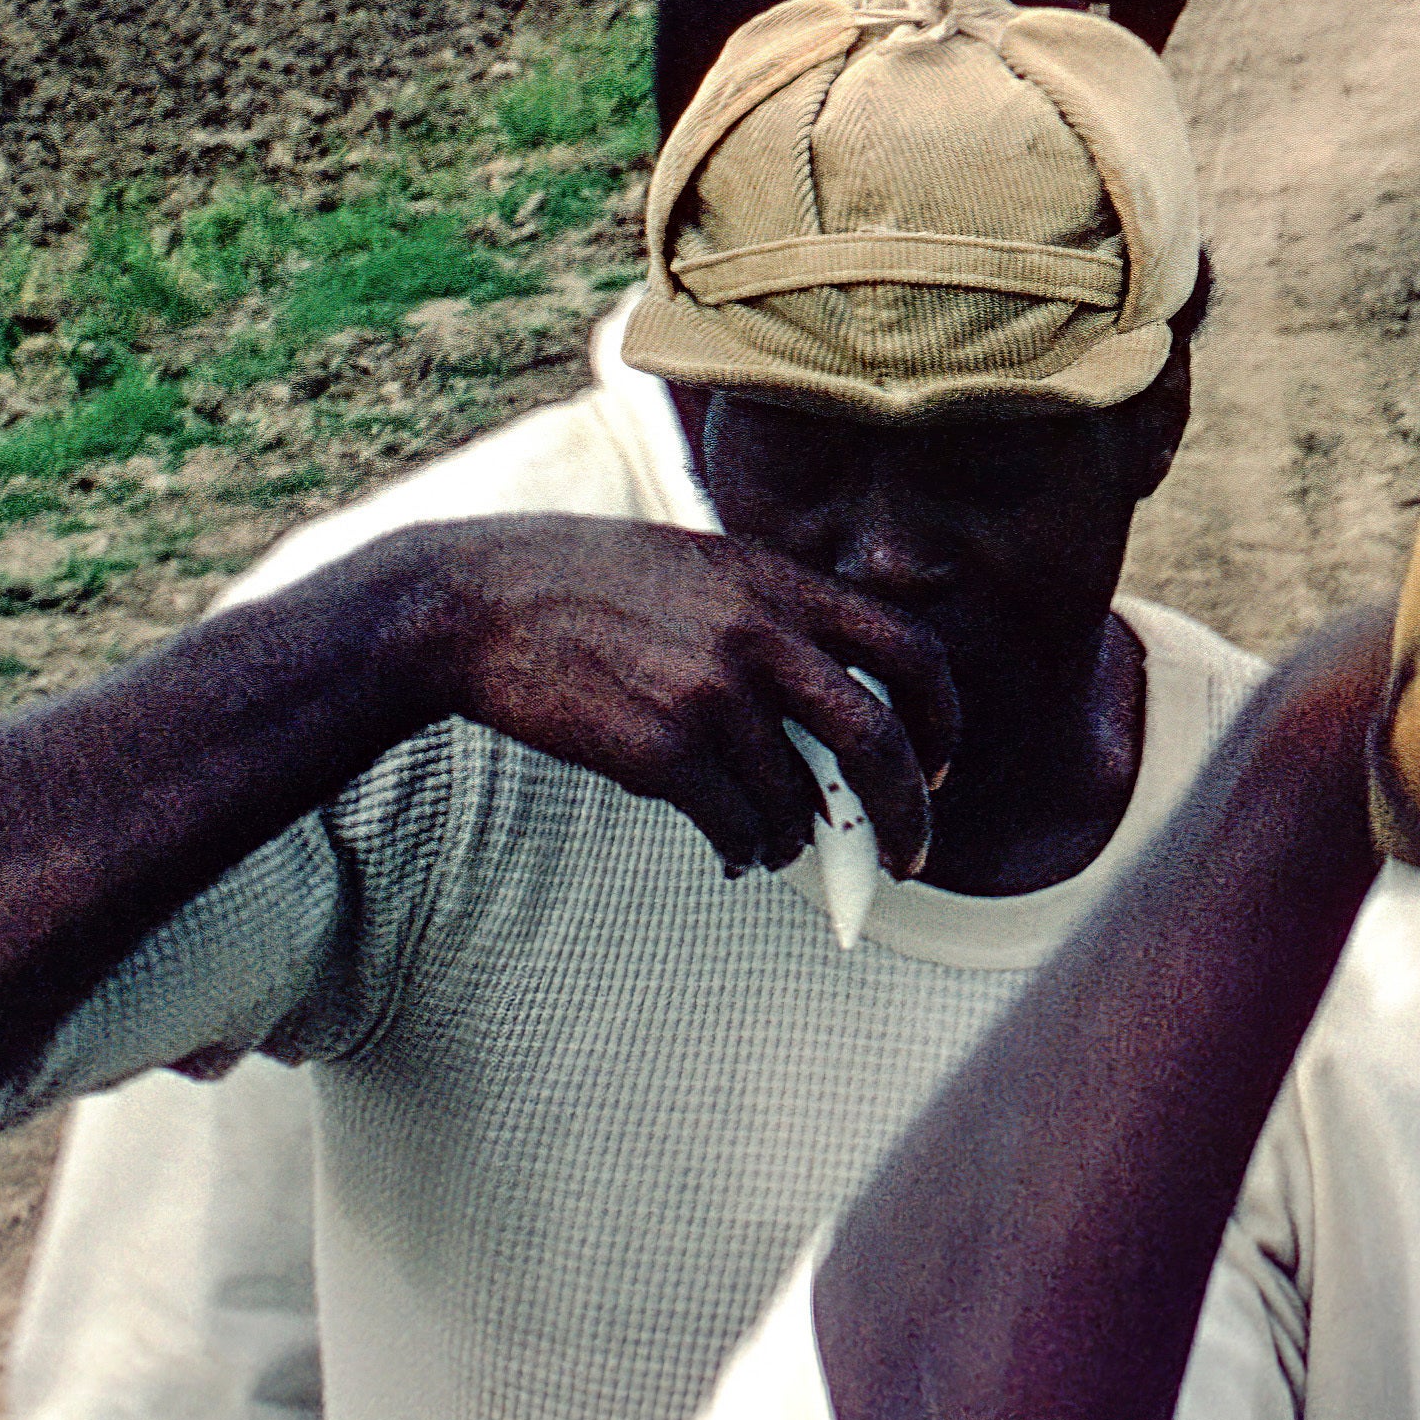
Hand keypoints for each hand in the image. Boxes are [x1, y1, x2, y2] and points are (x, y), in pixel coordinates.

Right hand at [386, 520, 960, 875]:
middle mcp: (759, 636)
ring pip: (798, 802)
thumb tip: (840, 698)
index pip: (909, 650)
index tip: (938, 762)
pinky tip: (732, 853)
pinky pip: (736, 829)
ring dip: (798, 842)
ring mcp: (710, 696)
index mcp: (779, 582)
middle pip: (878, 741)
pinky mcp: (660, 752)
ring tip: (778, 846)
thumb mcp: (703, 564)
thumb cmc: (589, 582)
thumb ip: (775, 612)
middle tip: (909, 856)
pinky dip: (745, 854)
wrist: (477, 602)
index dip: (942, 718)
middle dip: (907, 813)